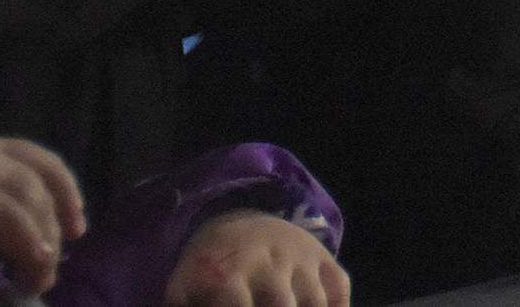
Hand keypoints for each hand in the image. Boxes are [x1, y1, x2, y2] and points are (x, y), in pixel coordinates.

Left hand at [165, 209, 347, 306]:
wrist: (244, 221)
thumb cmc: (210, 269)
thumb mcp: (182, 287)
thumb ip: (180, 306)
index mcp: (230, 273)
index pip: (237, 303)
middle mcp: (271, 264)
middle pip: (282, 305)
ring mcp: (302, 261)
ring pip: (315, 301)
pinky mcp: (325, 260)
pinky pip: (340, 288)